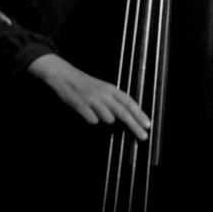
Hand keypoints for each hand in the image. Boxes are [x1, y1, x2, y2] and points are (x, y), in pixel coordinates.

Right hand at [27, 54, 150, 140]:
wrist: (64, 75)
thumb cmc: (84, 84)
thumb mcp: (102, 88)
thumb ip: (113, 100)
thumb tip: (124, 115)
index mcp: (111, 88)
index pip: (129, 102)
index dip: (140, 113)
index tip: (148, 124)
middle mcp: (104, 93)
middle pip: (123, 112)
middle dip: (135, 125)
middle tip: (144, 136)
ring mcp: (93, 99)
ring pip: (107, 118)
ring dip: (105, 119)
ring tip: (94, 110)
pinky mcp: (81, 104)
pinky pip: (92, 120)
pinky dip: (91, 119)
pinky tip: (86, 113)